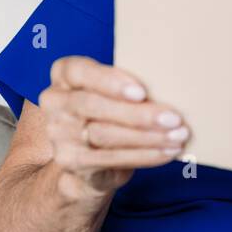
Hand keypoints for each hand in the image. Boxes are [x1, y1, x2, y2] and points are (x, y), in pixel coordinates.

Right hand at [37, 56, 189, 200]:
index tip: (142, 91)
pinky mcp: (70, 161)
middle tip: (173, 118)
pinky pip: (110, 158)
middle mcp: (54, 101)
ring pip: (104, 134)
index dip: (109, 81)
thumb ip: (128, 87)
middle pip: (93, 105)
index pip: (78, 71)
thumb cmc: (109, 112)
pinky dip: (144, 155)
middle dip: (137, 114)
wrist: (86, 160)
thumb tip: (172, 89)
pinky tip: (166, 152)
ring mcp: (58, 133)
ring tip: (177, 136)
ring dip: (147, 136)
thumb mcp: (113, 92)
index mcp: (64, 74)